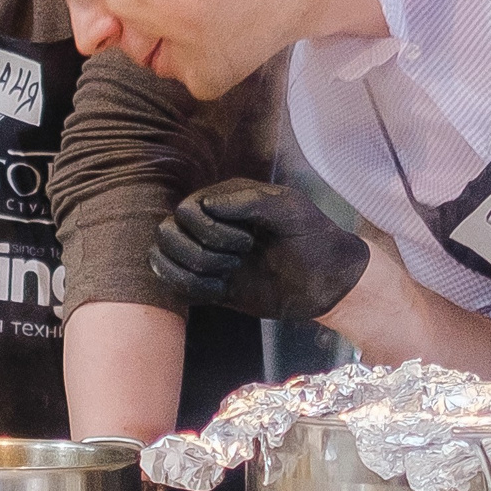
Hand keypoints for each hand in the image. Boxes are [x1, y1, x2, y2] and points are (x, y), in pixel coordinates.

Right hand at [151, 179, 369, 321]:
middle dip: (199, 249)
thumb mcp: (290, 209)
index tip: (247, 238)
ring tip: (227, 273)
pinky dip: (190, 288)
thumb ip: (251, 201)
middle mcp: (209, 225)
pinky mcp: (207, 285)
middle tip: (238, 257)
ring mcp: (206, 255)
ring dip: (192, 269)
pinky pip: (173, 285)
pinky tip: (219, 290)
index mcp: (224, 201)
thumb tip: (206, 204)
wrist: (328, 281)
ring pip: (162, 257)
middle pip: (166, 232)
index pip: (185, 209)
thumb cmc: (313, 237)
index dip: (208, 227)